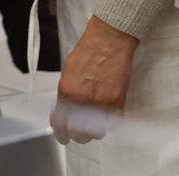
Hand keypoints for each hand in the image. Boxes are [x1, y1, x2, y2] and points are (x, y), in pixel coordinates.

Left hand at [51, 17, 137, 142]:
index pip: (60, 123)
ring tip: (93, 122)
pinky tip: (106, 115)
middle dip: (78, 135)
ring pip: (97, 132)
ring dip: (94, 130)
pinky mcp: (118, 103)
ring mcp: (101, 104)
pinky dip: (109, 123)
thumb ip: (66, 94)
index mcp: (65, 92)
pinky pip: (112, 124)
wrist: (108, 42)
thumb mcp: (68, 73)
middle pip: (79, 134)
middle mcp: (82, 101)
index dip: (61, 133)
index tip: (63, 137)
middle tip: (79, 132)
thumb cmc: (87, 52)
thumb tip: (66, 110)